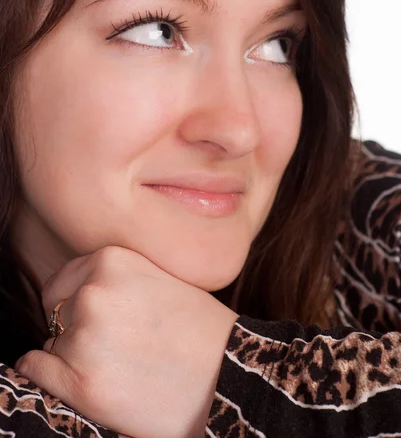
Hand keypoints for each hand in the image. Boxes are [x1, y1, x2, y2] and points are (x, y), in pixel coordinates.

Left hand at [15, 246, 238, 437]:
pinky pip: (36, 370)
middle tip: (111, 344)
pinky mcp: (83, 382)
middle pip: (56, 311)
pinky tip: (79, 380)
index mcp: (112, 260)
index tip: (94, 318)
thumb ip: (116, 276)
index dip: (76, 302)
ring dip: (73, 355)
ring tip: (117, 364)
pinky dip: (47, 375)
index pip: (63, 281)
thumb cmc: (200, 328)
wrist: (231, 373)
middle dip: (74, 327)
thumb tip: (79, 292)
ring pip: (53, 343)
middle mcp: (93, 293)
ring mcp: (86, 337)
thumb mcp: (158, 277)